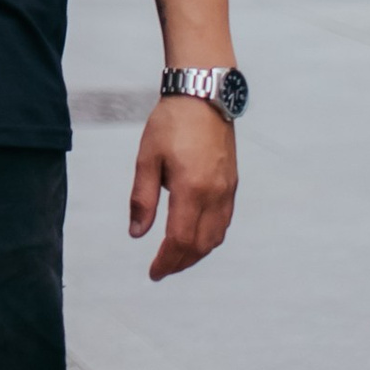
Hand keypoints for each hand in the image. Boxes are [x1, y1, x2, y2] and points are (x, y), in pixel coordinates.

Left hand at [129, 96, 235, 278]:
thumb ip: (142, 199)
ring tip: (176, 258)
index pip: (179, 240)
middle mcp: (215, 194)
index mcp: (191, 189)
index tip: (153, 273)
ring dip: (196, 254)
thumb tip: (137, 234)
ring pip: (216, 237)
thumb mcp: (147, 158)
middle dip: (180, 263)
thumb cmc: (170, 123)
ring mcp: (227, 190)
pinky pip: (224, 222)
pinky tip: (195, 237)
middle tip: (161, 270)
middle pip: (200, 245)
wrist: (203, 95)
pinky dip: (209, 238)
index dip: (166, 262)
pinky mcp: (232, 184)